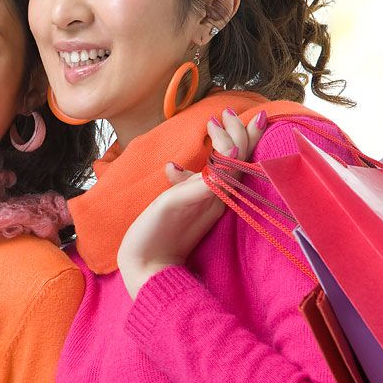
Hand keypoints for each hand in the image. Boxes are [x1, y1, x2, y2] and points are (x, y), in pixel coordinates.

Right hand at [117, 109, 265, 298]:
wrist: (146, 269)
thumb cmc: (157, 239)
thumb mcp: (177, 204)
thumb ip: (202, 182)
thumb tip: (228, 156)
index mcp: (212, 193)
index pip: (234, 157)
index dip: (237, 134)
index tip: (229, 114)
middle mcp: (212, 196)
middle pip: (234, 159)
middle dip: (236, 132)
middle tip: (229, 112)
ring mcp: (203, 203)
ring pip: (225, 168)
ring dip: (227, 143)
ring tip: (224, 123)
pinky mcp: (191, 210)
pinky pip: (208, 182)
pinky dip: (210, 164)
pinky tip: (208, 154)